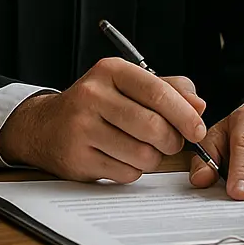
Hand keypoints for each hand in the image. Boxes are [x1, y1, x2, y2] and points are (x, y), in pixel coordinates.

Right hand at [0, 58, 206, 181]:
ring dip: (152, 158)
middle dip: (171, 140)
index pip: (157, 92)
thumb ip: (167, 90)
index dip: (184, 114)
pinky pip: (126, 173)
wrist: (45, 126)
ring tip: (141, 148)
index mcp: (110, 71)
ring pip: (142, 154)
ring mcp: (82, 127)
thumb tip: (198, 106)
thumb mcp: (128, 85)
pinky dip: (132, 170)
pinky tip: (120, 157)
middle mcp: (93, 95)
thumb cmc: (96, 104)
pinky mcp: (78, 158)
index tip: (198, 129)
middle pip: (153, 126)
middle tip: (170, 142)